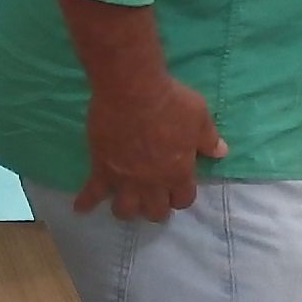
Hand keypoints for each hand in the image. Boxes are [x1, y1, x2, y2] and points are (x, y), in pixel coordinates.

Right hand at [75, 72, 227, 222]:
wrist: (133, 91)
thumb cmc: (170, 102)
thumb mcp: (199, 116)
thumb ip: (208, 138)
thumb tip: (221, 152)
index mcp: (178, 172)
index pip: (184, 199)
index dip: (182, 196)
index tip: (179, 190)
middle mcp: (152, 183)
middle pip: (155, 211)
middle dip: (156, 208)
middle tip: (153, 200)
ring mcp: (125, 179)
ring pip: (125, 210)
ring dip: (127, 209)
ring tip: (126, 203)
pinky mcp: (102, 170)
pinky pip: (92, 193)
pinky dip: (85, 202)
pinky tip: (80, 208)